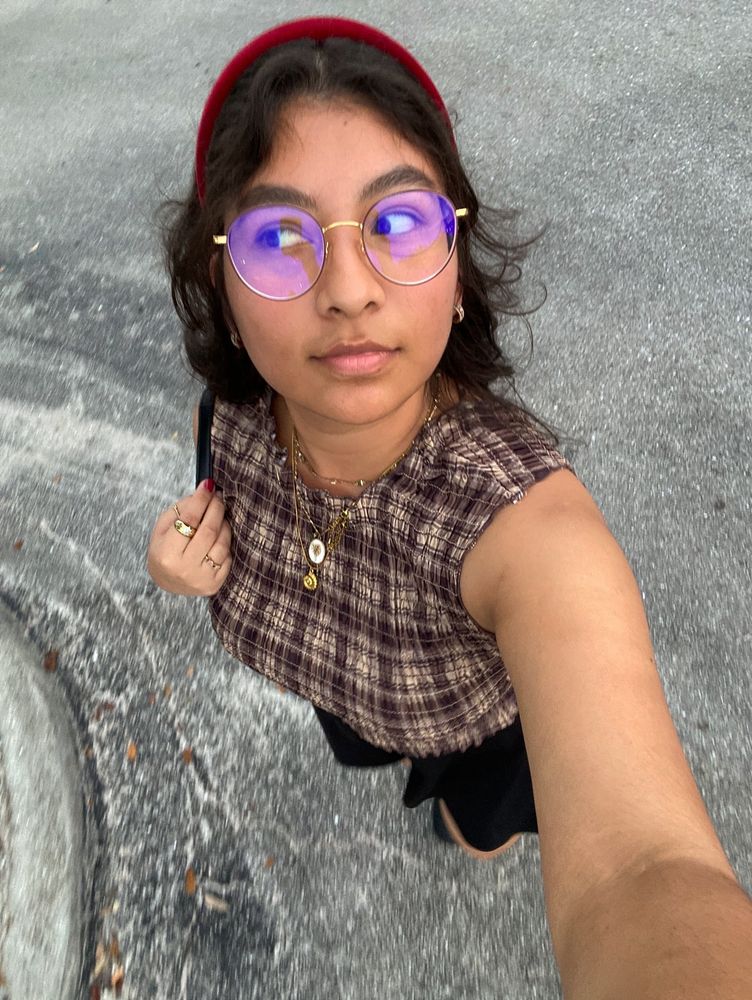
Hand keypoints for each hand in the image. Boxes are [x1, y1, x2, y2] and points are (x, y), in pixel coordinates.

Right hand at [147, 479, 231, 595]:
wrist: (168, 581)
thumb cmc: (165, 550)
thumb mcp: (163, 528)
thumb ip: (181, 510)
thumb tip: (204, 492)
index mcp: (167, 553)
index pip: (189, 520)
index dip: (201, 499)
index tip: (208, 485)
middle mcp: (185, 568)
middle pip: (209, 530)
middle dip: (216, 508)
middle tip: (218, 496)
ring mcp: (202, 578)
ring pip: (222, 542)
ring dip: (224, 524)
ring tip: (218, 515)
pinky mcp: (215, 584)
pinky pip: (228, 556)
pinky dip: (226, 541)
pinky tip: (220, 534)